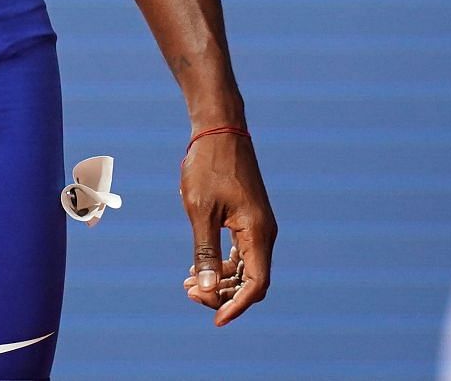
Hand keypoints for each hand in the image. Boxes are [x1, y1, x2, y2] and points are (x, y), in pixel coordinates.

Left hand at [179, 131, 275, 325]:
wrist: (218, 130)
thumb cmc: (208, 167)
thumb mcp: (200, 211)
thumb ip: (204, 252)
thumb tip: (205, 291)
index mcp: (257, 233)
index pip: (255, 284)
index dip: (236, 307)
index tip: (214, 320)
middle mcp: (263, 232)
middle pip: (251, 281)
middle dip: (223, 295)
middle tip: (189, 294)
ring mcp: (257, 225)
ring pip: (244, 268)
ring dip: (219, 281)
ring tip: (187, 284)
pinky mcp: (247, 218)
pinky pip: (239, 253)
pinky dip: (220, 264)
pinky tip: (195, 267)